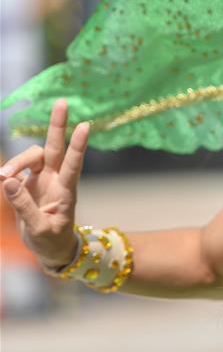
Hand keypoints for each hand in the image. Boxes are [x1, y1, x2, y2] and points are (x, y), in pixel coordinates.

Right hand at [0, 99, 89, 268]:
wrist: (51, 250)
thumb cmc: (52, 242)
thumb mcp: (39, 230)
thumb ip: (24, 206)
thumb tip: (6, 180)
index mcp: (65, 192)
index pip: (72, 165)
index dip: (77, 146)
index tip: (85, 126)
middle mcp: (55, 181)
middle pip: (55, 148)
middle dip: (57, 125)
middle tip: (62, 101)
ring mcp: (42, 180)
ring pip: (30, 156)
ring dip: (16, 161)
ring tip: (2, 175)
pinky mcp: (28, 183)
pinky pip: (16, 169)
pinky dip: (9, 169)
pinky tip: (2, 177)